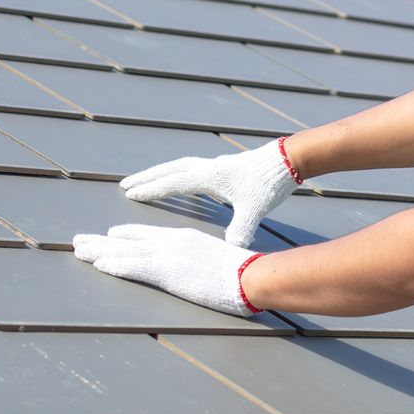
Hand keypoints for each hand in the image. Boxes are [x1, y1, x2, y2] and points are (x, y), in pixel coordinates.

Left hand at [72, 224, 260, 314]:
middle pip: (129, 240)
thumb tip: (204, 274)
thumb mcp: (219, 264)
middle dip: (102, 241)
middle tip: (79, 241)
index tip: (108, 235)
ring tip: (77, 249)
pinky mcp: (167, 271)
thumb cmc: (244, 274)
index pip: (147, 235)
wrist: (252, 276)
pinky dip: (114, 264)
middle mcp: (172, 242)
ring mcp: (168, 255)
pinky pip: (134, 266)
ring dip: (98, 251)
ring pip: (124, 251)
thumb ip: (205, 265)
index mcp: (184, 239)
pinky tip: (98, 264)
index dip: (124, 235)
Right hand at [120, 138, 297, 247]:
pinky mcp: (224, 168)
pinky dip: (179, 175)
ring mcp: (216, 166)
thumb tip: (230, 252)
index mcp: (210, 176)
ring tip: (146, 182)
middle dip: (147, 178)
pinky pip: (193, 170)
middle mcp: (209, 168)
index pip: (173, 182)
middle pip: (170, 170)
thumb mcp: (254, 210)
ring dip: (161, 174)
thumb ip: (240, 230)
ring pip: (180, 167)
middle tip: (125, 184)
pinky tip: (181, 185)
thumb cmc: (268, 184)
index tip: (130, 194)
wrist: (287, 160)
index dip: (152, 189)